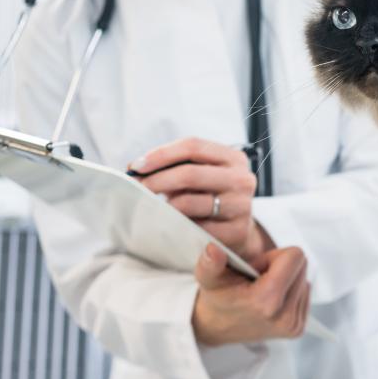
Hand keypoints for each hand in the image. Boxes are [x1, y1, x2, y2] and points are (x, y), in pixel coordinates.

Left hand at [130, 137, 273, 261]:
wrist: (238, 230)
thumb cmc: (210, 196)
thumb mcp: (200, 174)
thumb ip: (174, 166)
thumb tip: (135, 167)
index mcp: (233, 158)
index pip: (193, 146)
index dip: (162, 154)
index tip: (137, 166)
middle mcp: (242, 179)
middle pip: (189, 173)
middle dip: (157, 180)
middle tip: (137, 188)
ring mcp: (241, 206)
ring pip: (188, 202)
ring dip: (163, 205)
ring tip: (152, 207)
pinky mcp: (235, 231)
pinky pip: (194, 227)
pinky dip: (176, 225)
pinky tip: (169, 224)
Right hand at [192, 244, 309, 344]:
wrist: (216, 327)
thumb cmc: (216, 298)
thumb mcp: (209, 277)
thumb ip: (211, 263)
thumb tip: (212, 249)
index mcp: (266, 300)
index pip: (295, 256)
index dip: (273, 256)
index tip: (256, 269)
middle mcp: (285, 316)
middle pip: (302, 266)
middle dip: (280, 266)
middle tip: (257, 279)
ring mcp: (293, 325)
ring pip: (304, 278)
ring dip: (285, 279)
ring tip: (262, 290)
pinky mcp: (297, 329)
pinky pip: (305, 293)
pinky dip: (289, 291)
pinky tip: (270, 299)